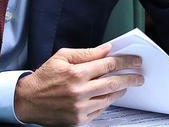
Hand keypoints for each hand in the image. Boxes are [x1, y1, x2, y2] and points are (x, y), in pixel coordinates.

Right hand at [14, 43, 143, 125]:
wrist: (28, 101)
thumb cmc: (45, 76)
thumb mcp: (62, 56)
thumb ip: (87, 53)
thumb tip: (107, 49)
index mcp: (76, 73)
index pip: (108, 65)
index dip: (125, 61)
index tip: (135, 61)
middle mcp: (79, 92)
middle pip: (114, 83)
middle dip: (130, 78)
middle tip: (139, 76)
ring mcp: (80, 108)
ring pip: (109, 98)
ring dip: (120, 90)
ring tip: (126, 85)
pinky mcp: (79, 120)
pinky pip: (100, 110)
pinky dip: (107, 102)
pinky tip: (109, 96)